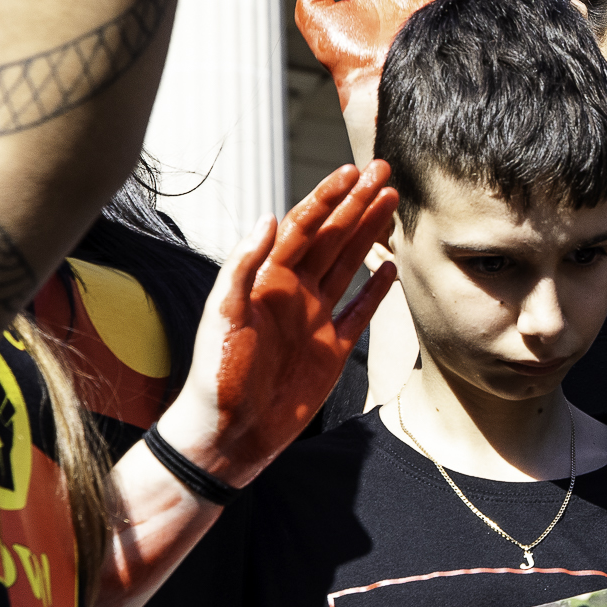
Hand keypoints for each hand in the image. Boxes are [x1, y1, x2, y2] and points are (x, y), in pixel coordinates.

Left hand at [157, 162, 398, 488]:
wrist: (229, 433)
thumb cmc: (216, 377)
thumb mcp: (223, 316)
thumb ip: (243, 266)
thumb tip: (268, 218)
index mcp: (267, 280)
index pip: (302, 227)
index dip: (328, 198)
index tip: (352, 172)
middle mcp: (293, 293)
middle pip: (332, 238)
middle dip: (357, 205)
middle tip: (383, 173)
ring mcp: (314, 320)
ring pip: (348, 265)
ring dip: (368, 234)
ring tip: (390, 204)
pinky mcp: (331, 351)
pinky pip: (358, 312)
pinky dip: (375, 290)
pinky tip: (390, 267)